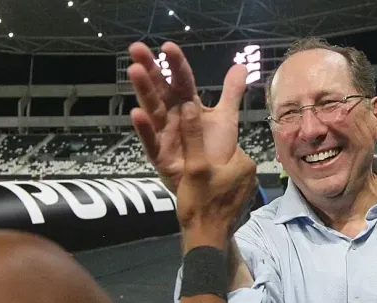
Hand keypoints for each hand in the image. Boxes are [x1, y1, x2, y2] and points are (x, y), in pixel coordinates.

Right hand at [127, 41, 245, 192]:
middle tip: (136, 48)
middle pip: (161, 89)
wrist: (215, 182)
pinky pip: (150, 141)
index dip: (176, 64)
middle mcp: (173, 116)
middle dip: (150, 69)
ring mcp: (164, 134)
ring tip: (134, 71)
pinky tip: (137, 113)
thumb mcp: (225, 118)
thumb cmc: (214, 149)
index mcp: (187, 104)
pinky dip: (144, 128)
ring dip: (144, 91)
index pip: (182, 79)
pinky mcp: (160, 155)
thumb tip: (241, 66)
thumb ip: (230, 93)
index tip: (168, 46)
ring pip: (152, 109)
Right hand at [176, 92, 256, 246]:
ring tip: (195, 186)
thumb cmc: (200, 204)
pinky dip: (216, 190)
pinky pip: (228, 188)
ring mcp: (249, 192)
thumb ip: (193, 136)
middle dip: (208, 162)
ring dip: (211, 176)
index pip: (225, 143)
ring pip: (226, 174)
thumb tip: (190, 105)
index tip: (192, 154)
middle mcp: (252, 176)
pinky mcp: (243, 204)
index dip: (206, 146)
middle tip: (191, 172)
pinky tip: (203, 197)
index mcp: (245, 163)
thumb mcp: (194, 167)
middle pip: (225, 158)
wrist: (207, 242)